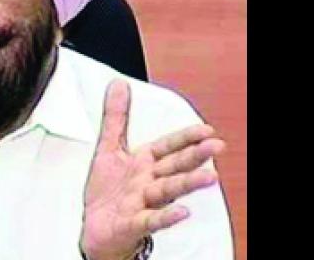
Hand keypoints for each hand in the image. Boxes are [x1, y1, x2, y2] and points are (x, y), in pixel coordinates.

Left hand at [80, 80, 224, 259]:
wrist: (96, 229)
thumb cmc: (107, 192)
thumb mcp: (108, 149)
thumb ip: (115, 118)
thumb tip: (118, 84)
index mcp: (144, 163)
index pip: (169, 146)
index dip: (186, 138)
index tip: (206, 129)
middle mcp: (148, 182)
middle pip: (174, 167)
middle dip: (195, 156)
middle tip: (217, 146)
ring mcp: (143, 203)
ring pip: (168, 191)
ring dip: (188, 183)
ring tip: (209, 177)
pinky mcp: (133, 223)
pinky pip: (151, 220)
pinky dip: (166, 217)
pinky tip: (182, 213)